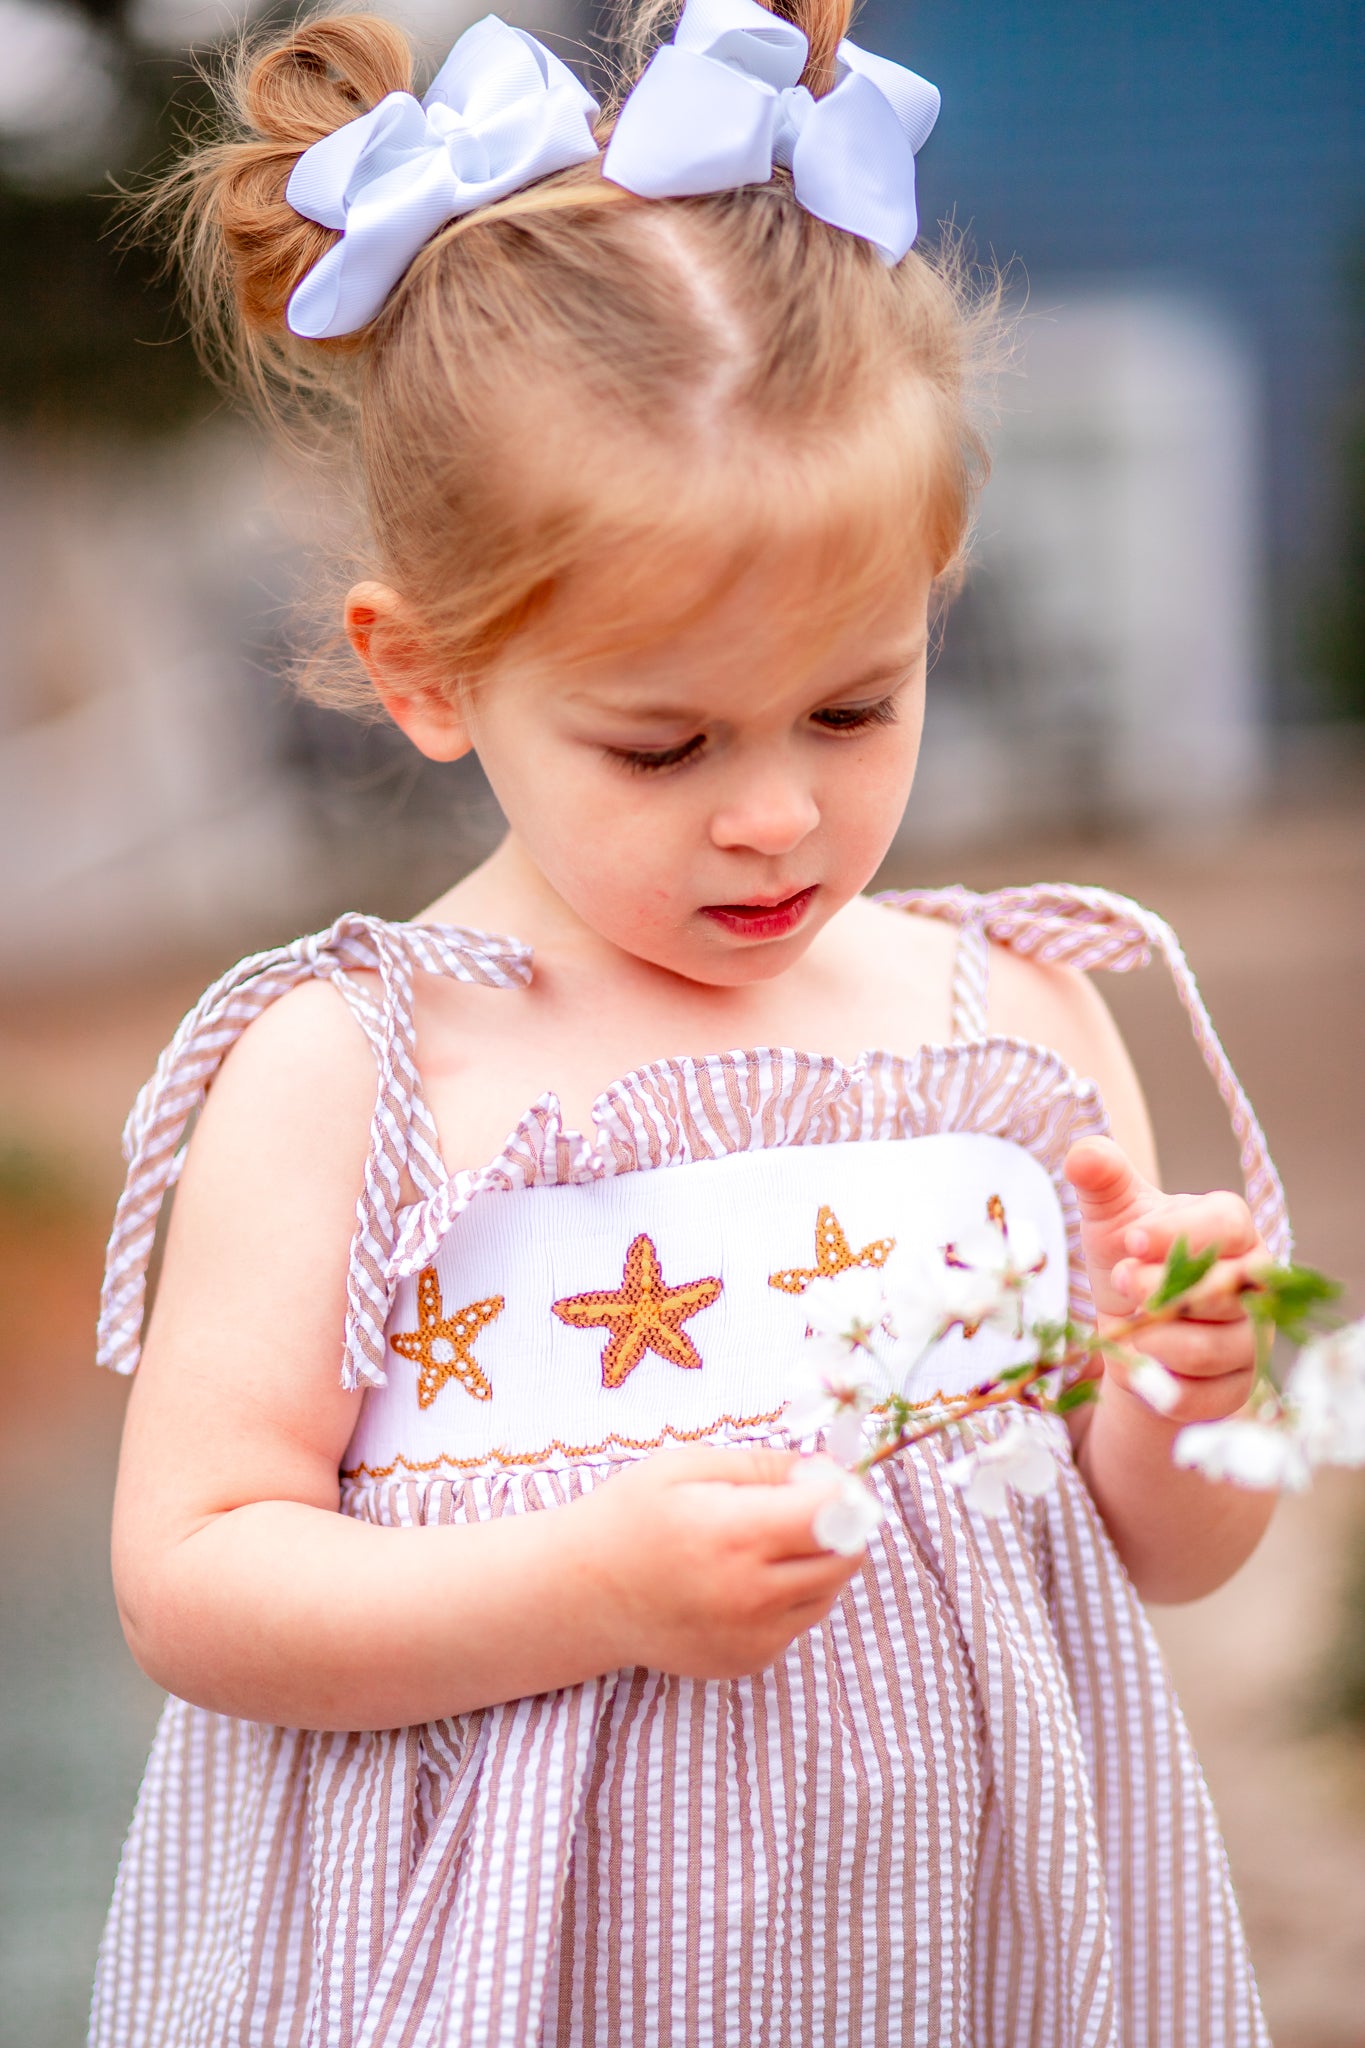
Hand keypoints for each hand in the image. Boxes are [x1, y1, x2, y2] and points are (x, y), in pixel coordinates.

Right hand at [572, 1445, 864, 1679]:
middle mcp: (752, 1595)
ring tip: (763, 1540)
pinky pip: (801, 1619)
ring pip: (831, 1590)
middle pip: (847, 1556)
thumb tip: (829, 1470)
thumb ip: (766, 1466)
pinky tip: (743, 1577)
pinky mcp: (750, 1661)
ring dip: (818, 1559)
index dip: (843, 1487)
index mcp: (737, 1535)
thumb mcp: (688, 1466)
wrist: (582, 1594)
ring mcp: (754, 1637)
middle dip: (839, 1523)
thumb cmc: (631, 1516)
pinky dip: (791, 1593)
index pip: (837, 1515)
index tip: (824, 1474)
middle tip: (799, 1502)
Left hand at [1065, 1136, 1263, 1424]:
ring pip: (1212, 1348)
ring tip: (1126, 1327)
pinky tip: (1139, 1366)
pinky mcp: (1236, 1386)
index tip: (1130, 1241)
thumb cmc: (1130, 1256)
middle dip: (1161, 1289)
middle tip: (1121, 1281)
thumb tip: (1082, 1154)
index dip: (1181, 1233)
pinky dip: (1161, 1385)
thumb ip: (1101, 1177)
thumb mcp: (1111, 1213)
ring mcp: (1251, 1336)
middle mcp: (1253, 1283)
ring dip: (1154, 1340)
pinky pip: (1206, 1396)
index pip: (1228, 1224)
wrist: (1131, 1325)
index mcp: (1231, 1229)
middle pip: (1224, 1289)